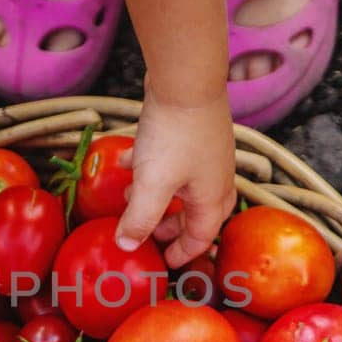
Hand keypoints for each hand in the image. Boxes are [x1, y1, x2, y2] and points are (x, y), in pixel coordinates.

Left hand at [114, 87, 235, 267]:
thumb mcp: (152, 184)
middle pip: (196, 215)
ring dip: (157, 198)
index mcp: (211, 198)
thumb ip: (139, 219)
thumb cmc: (173, 135)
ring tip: (129, 200)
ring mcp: (206, 155)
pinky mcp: (193, 133)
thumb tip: (126, 246)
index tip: (162, 262)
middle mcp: (215, 179)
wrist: (186, 80)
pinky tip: (127, 162)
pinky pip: (172, 161)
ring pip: (183, 187)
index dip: (180, 254)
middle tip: (146, 234)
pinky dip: (151, 168)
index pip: (201, 239)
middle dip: (170, 227)